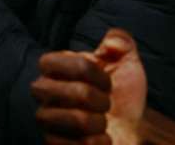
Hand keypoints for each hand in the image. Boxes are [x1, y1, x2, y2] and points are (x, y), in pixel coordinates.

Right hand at [31, 28, 146, 144]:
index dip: (88, 71)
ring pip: (78, 120)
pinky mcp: (53, 144)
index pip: (54, 61)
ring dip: (100, 123)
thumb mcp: (126, 63)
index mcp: (55, 69)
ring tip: (102, 124)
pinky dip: (97, 143)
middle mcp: (45, 92)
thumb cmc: (121, 95)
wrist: (129, 130)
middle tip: (105, 104)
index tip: (106, 81)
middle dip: (100, 99)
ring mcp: (48, 120)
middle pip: (74, 92)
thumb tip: (112, 40)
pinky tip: (101, 140)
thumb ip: (121, 43)